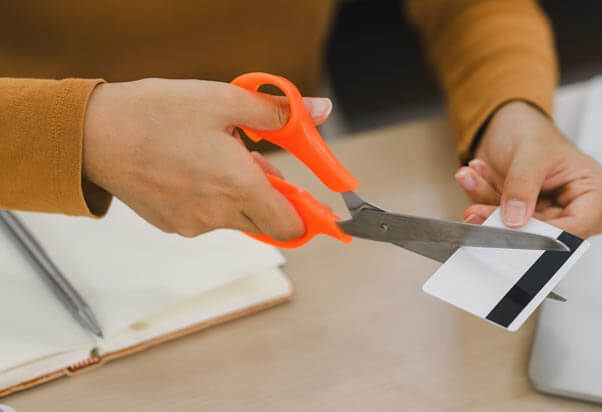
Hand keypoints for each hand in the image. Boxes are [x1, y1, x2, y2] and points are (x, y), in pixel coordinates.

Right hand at [83, 78, 332, 238]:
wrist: (94, 134)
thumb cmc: (156, 115)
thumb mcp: (224, 100)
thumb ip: (277, 111)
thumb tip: (318, 111)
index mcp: (238, 187)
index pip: (289, 226)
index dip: (304, 214)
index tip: (310, 202)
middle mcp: (217, 215)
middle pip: (263, 222)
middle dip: (269, 196)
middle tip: (255, 161)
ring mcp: (191, 224)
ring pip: (234, 218)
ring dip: (237, 195)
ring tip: (214, 156)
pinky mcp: (170, 224)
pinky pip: (205, 218)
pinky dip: (210, 198)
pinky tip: (192, 167)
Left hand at [454, 101, 601, 237]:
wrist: (508, 125)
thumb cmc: (533, 131)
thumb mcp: (531, 152)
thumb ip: (523, 185)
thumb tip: (516, 218)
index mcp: (596, 191)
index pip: (577, 227)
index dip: (545, 233)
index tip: (515, 227)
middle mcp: (577, 209)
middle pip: (543, 233)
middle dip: (506, 219)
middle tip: (478, 209)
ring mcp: (548, 216)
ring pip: (516, 229)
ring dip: (487, 206)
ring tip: (470, 178)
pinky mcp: (523, 219)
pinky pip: (499, 220)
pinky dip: (482, 200)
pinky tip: (473, 177)